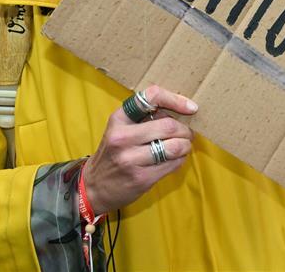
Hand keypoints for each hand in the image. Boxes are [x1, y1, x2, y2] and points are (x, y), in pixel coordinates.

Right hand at [83, 85, 197, 213]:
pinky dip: (180, 160)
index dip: (176, 99)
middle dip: (185, 130)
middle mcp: (122, 137)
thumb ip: (145, 117)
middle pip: (169, 125)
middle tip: (187, 134)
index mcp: (119, 118)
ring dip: (186, 145)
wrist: (93, 187)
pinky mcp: (140, 178)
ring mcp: (130, 159)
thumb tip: (182, 110)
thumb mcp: (121, 128)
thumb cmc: (114, 152)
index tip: (191, 108)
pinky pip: (173, 164)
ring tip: (183, 146)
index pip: (152, 96)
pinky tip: (175, 159)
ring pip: (175, 146)